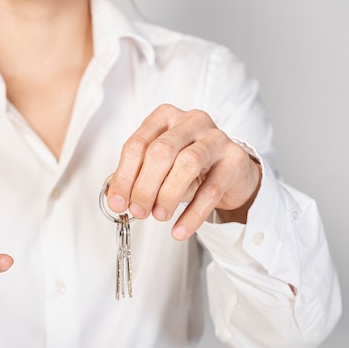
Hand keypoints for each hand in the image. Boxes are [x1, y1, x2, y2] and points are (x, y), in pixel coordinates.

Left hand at [107, 104, 261, 239]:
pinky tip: (179, 230)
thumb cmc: (189, 167)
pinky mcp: (235, 160)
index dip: (124, 177)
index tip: (118, 202)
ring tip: (159, 216)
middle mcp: (190, 121)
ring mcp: (216, 138)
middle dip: (144, 186)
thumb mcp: (158, 168)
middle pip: (161, 151)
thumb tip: (113, 197)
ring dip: (168, 195)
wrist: (231, 173)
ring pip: (187, 164)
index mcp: (165, 118)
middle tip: (138, 211)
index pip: (137, 145)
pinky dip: (193, 214)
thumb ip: (133, 177)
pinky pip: (212, 190)